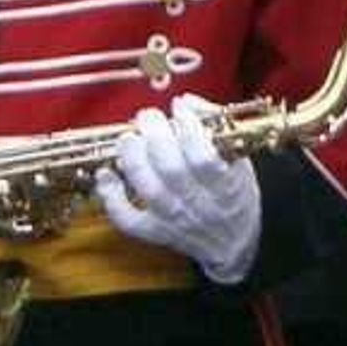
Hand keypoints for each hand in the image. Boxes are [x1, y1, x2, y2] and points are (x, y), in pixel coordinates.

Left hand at [97, 102, 263, 283]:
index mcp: (228, 187)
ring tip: (128, 138)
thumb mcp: (240, 159)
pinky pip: (127, 219)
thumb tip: (186, 101)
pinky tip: (107, 173)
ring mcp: (175, 221)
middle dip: (155, 136)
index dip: (188, 128)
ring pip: (148, 190)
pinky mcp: (154, 232)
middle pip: (172, 171)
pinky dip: (111, 196)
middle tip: (148, 116)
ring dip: (133, 159)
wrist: (233, 243)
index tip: (179, 108)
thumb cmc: (236, 195)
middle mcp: (201, 206)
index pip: (205, 157)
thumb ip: (216, 127)